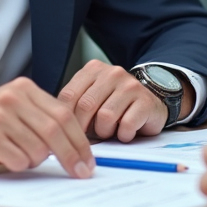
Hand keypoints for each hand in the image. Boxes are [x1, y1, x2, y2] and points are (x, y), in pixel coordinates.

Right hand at [0, 77, 94, 177]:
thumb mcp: (16, 107)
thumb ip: (43, 118)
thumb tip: (78, 147)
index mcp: (25, 88)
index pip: (64, 114)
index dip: (80, 140)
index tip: (88, 160)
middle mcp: (13, 98)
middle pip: (55, 131)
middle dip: (71, 155)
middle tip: (80, 172)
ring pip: (37, 149)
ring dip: (36, 161)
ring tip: (20, 154)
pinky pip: (18, 160)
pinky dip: (19, 165)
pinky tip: (7, 157)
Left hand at [58, 59, 191, 141]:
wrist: (150, 102)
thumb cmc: (114, 104)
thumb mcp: (92, 98)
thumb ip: (75, 105)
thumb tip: (55, 127)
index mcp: (93, 70)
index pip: (68, 95)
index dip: (66, 118)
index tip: (68, 131)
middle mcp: (112, 73)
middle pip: (85, 106)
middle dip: (84, 128)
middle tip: (90, 136)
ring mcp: (130, 86)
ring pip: (105, 116)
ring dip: (105, 131)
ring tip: (110, 130)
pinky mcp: (146, 101)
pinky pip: (126, 125)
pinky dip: (123, 135)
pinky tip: (125, 132)